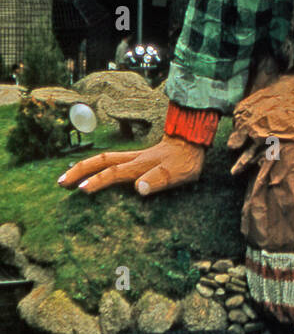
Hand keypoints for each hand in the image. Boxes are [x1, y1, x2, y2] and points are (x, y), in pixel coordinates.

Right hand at [57, 135, 205, 196]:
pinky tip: (89, 172)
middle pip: (100, 161)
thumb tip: (138, 188)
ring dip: (83, 167)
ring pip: (103, 159)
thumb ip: (158, 180)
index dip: (98, 181)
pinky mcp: (135, 158)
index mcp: (140, 165)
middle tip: (61, 182)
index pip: (114, 173)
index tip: (81, 190)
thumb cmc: (185, 161)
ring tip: (67, 177)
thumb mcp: (177, 173)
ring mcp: (133, 157)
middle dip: (79, 170)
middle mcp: (133, 159)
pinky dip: (95, 166)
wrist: (192, 142)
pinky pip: (110, 161)